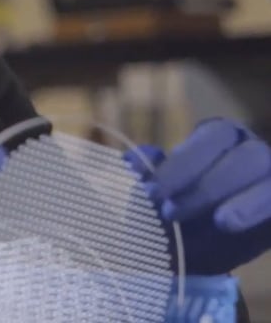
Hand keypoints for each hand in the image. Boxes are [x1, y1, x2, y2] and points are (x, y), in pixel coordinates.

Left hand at [125, 118, 270, 273]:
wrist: (193, 250)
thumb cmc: (172, 212)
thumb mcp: (155, 196)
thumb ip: (146, 177)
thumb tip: (132, 161)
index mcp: (216, 138)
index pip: (211, 138)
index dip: (184, 164)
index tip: (153, 192)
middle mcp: (250, 151)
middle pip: (246, 156)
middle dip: (207, 185)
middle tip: (172, 213)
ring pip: (269, 179)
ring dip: (244, 202)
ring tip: (219, 222)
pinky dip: (258, 211)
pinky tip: (233, 226)